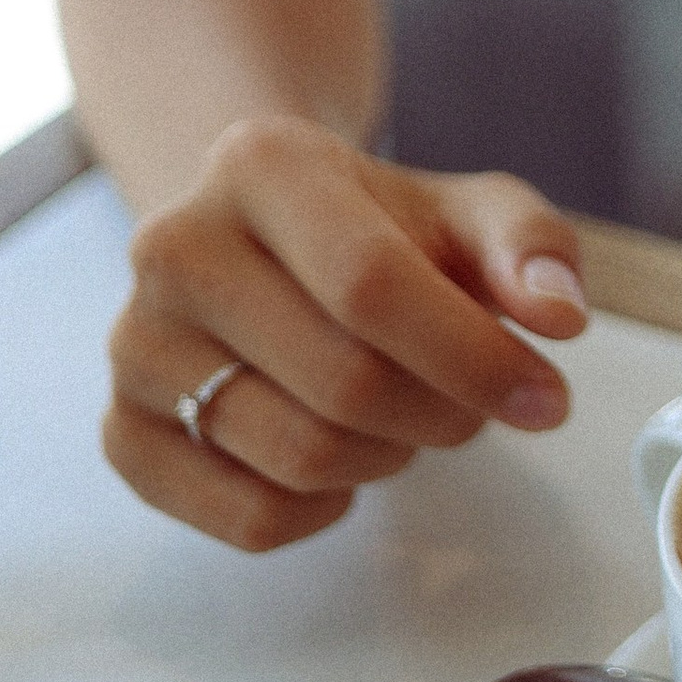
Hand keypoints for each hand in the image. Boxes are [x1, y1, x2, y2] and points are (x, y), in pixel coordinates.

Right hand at [101, 117, 588, 551]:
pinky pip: (247, 518)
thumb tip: (558, 317)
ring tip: (406, 414)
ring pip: (298, 457)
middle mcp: (174, 247)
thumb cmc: (378, 228)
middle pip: (343, 383)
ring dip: (390, 459)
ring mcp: (135, 345)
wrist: (264, 238)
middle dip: (443, 415)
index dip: (473, 357)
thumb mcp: (465, 209)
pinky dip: (323, 511)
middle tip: (474, 406)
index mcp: (260, 163)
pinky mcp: (122, 431)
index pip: (371, 284)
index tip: (547, 398)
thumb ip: (528, 245)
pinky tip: (346, 458)